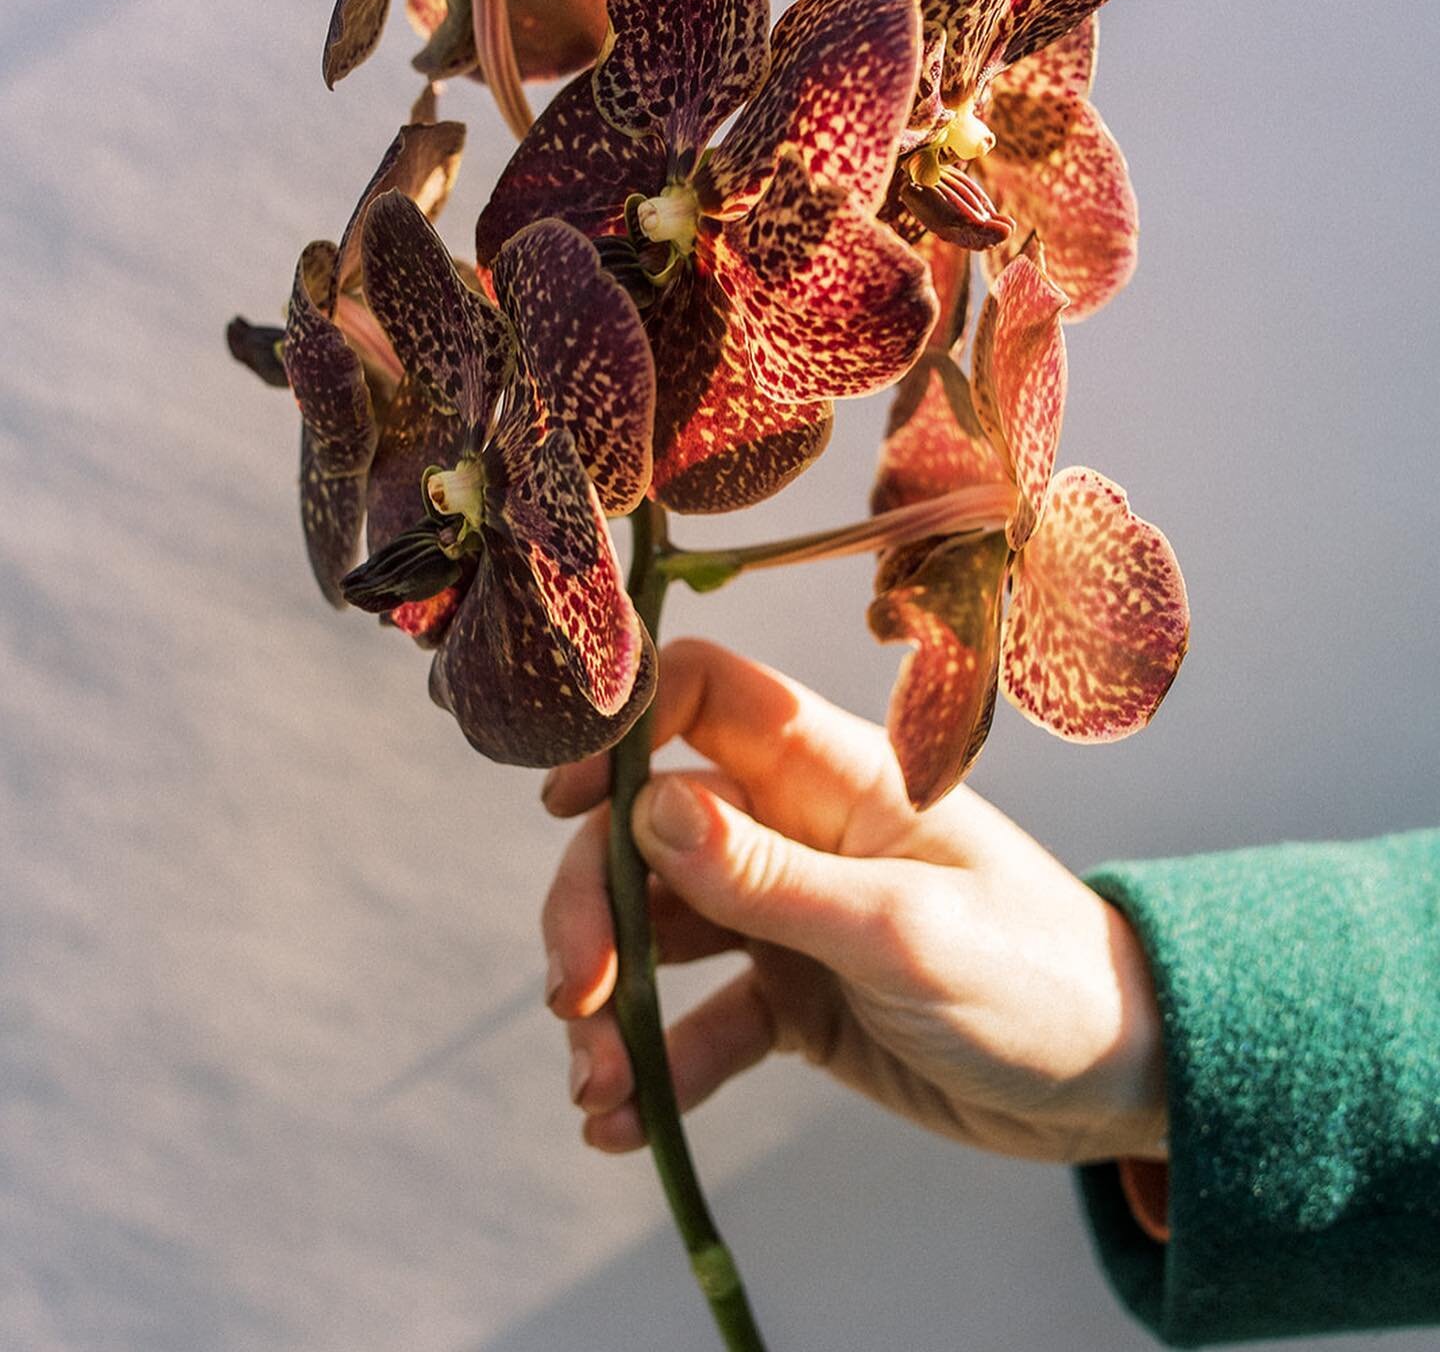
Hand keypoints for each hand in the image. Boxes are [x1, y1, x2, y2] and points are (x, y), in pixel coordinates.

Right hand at [540, 638, 1166, 1164]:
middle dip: (595, 902)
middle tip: (574, 993)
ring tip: (594, 1082)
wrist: (1115, 1081)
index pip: (705, 698)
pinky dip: (657, 1064)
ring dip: (612, 999)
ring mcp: (790, 913)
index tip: (562, 801)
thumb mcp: (901, 930)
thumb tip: (648, 809)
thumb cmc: (1035, 975)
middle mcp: (798, 828)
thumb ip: (771, 879)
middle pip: (650, 827)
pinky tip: (623, 1122)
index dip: (624, 726)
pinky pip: (701, 1020)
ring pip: (660, 927)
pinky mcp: (794, 998)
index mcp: (834, 774)